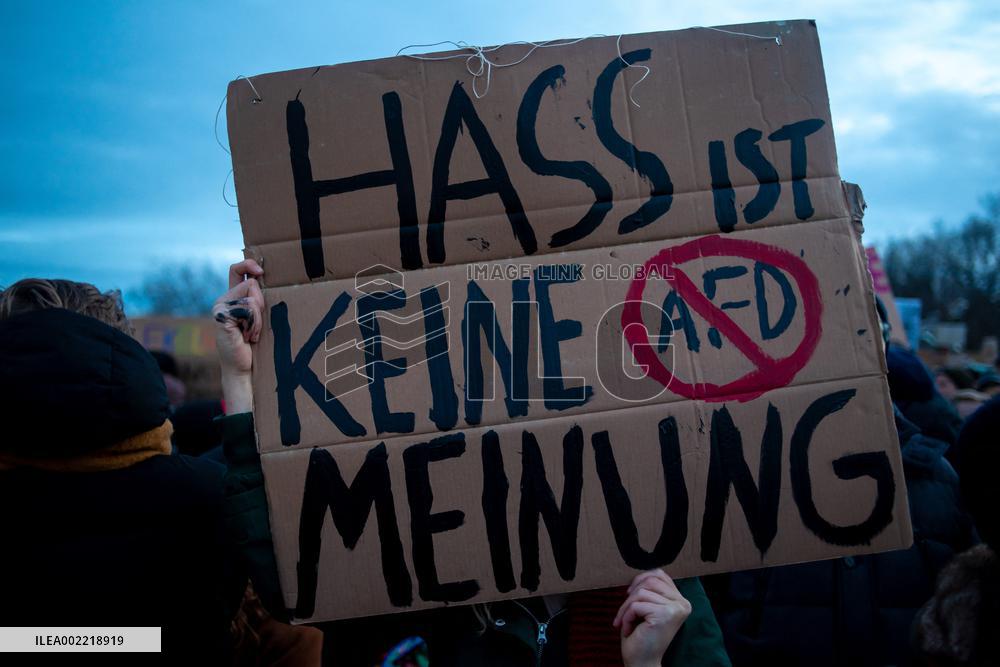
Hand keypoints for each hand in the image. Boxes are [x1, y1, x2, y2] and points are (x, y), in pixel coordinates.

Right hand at [212, 259, 263, 413]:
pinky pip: (248, 310)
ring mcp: (220, 307)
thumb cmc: (254, 344)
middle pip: (251, 284)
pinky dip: (254, 324)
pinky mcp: (221, 316)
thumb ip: (257, 298)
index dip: (248, 264)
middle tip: (255, 325)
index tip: (261, 271)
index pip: (236, 270)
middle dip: (261, 304)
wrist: (243, 367)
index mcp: (231, 297)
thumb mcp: (258, 316)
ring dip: (258, 318)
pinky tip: (247, 336)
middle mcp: (223, 300)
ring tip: (251, 333)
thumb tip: (262, 277)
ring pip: (252, 299)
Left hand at [614, 569, 691, 666]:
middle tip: (624, 613)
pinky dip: (627, 616)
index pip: (659, 574)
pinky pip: (636, 605)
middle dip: (631, 595)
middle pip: (649, 580)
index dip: (640, 579)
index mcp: (681, 600)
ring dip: (626, 608)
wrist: (643, 662)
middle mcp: (683, 603)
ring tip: (625, 623)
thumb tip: (642, 571)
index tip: (629, 594)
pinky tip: (628, 629)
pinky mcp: (664, 615)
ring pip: (641, 592)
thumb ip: (651, 590)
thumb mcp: (649, 607)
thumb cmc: (642, 636)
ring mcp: (675, 609)